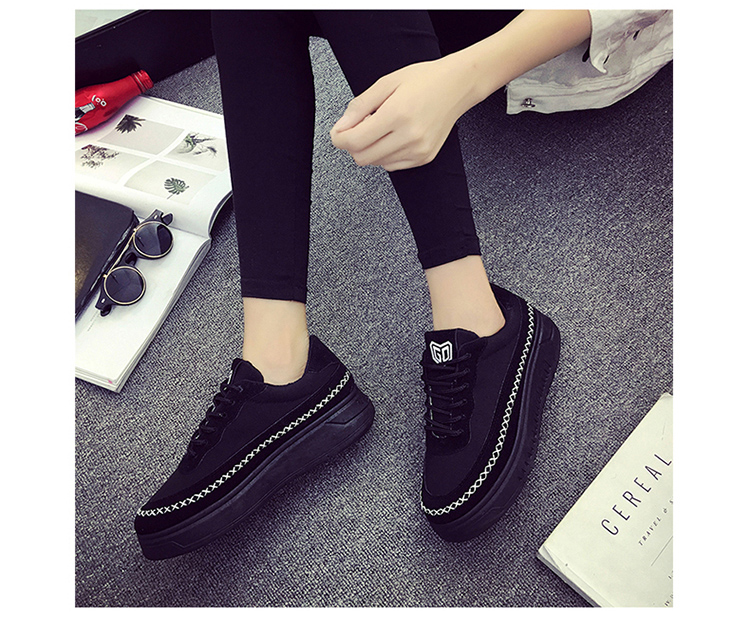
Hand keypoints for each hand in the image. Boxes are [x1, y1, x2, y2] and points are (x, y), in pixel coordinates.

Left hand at [330, 55, 475, 171]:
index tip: (337, 132)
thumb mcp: (386, 83)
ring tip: (381, 127)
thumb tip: (341, 127)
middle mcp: (409, 137)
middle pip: (362, 157)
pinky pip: (392, 165)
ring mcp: (418, 150)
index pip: (355, 141)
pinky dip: (385, 154)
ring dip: (370, 148)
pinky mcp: (424, 158)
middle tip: (358, 127)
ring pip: (376, 163)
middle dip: (352, 145)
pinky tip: (393, 136)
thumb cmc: (423, 80)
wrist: (457, 85)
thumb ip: (360, 106)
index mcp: (397, 114)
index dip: (339, 138)